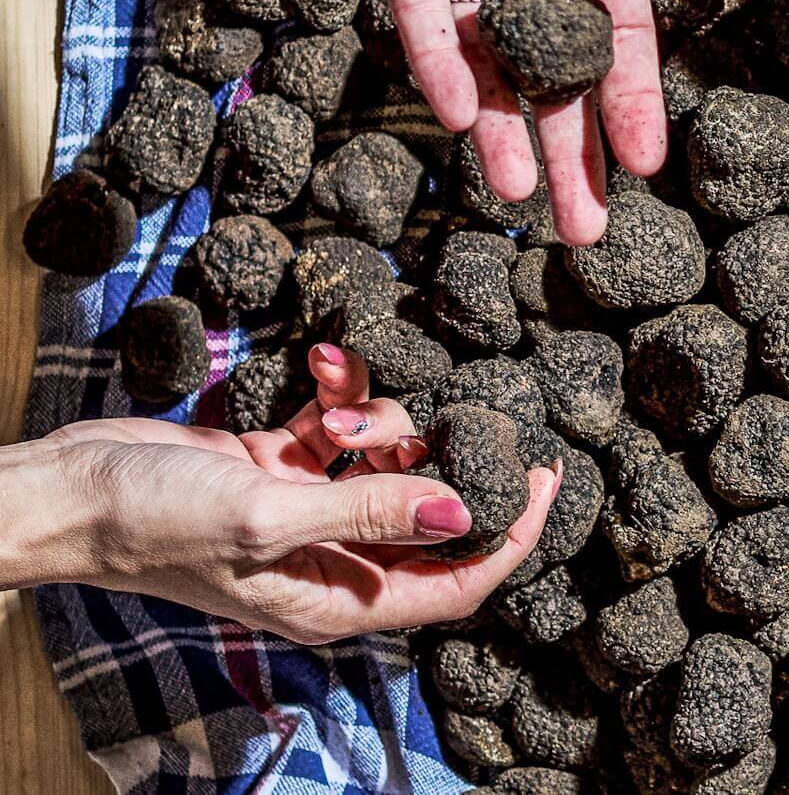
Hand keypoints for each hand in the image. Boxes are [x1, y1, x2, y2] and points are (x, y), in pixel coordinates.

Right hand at [16, 344, 557, 644]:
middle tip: (470, 407)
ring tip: (339, 406)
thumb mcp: (267, 517)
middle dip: (445, 461)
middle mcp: (333, 562)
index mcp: (339, 601)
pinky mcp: (280, 466)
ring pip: (389, 461)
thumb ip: (368, 510)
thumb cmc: (153, 522)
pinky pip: (340, 426)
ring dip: (378, 421)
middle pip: (432, 515)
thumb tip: (461, 513)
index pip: (457, 583)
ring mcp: (308, 512)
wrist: (67, 489)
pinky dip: (343, 394)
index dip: (509, 537)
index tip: (546, 480)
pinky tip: (330, 362)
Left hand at [331, 0, 669, 244]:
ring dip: (503, 131)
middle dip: (571, 151)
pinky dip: (438, 65)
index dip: (632, 102)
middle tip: (585, 228)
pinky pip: (417, 17)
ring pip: (488, 64)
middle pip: (556, 76)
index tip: (646, 166)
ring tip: (516, 198)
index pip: (620, 40)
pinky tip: (462, 115)